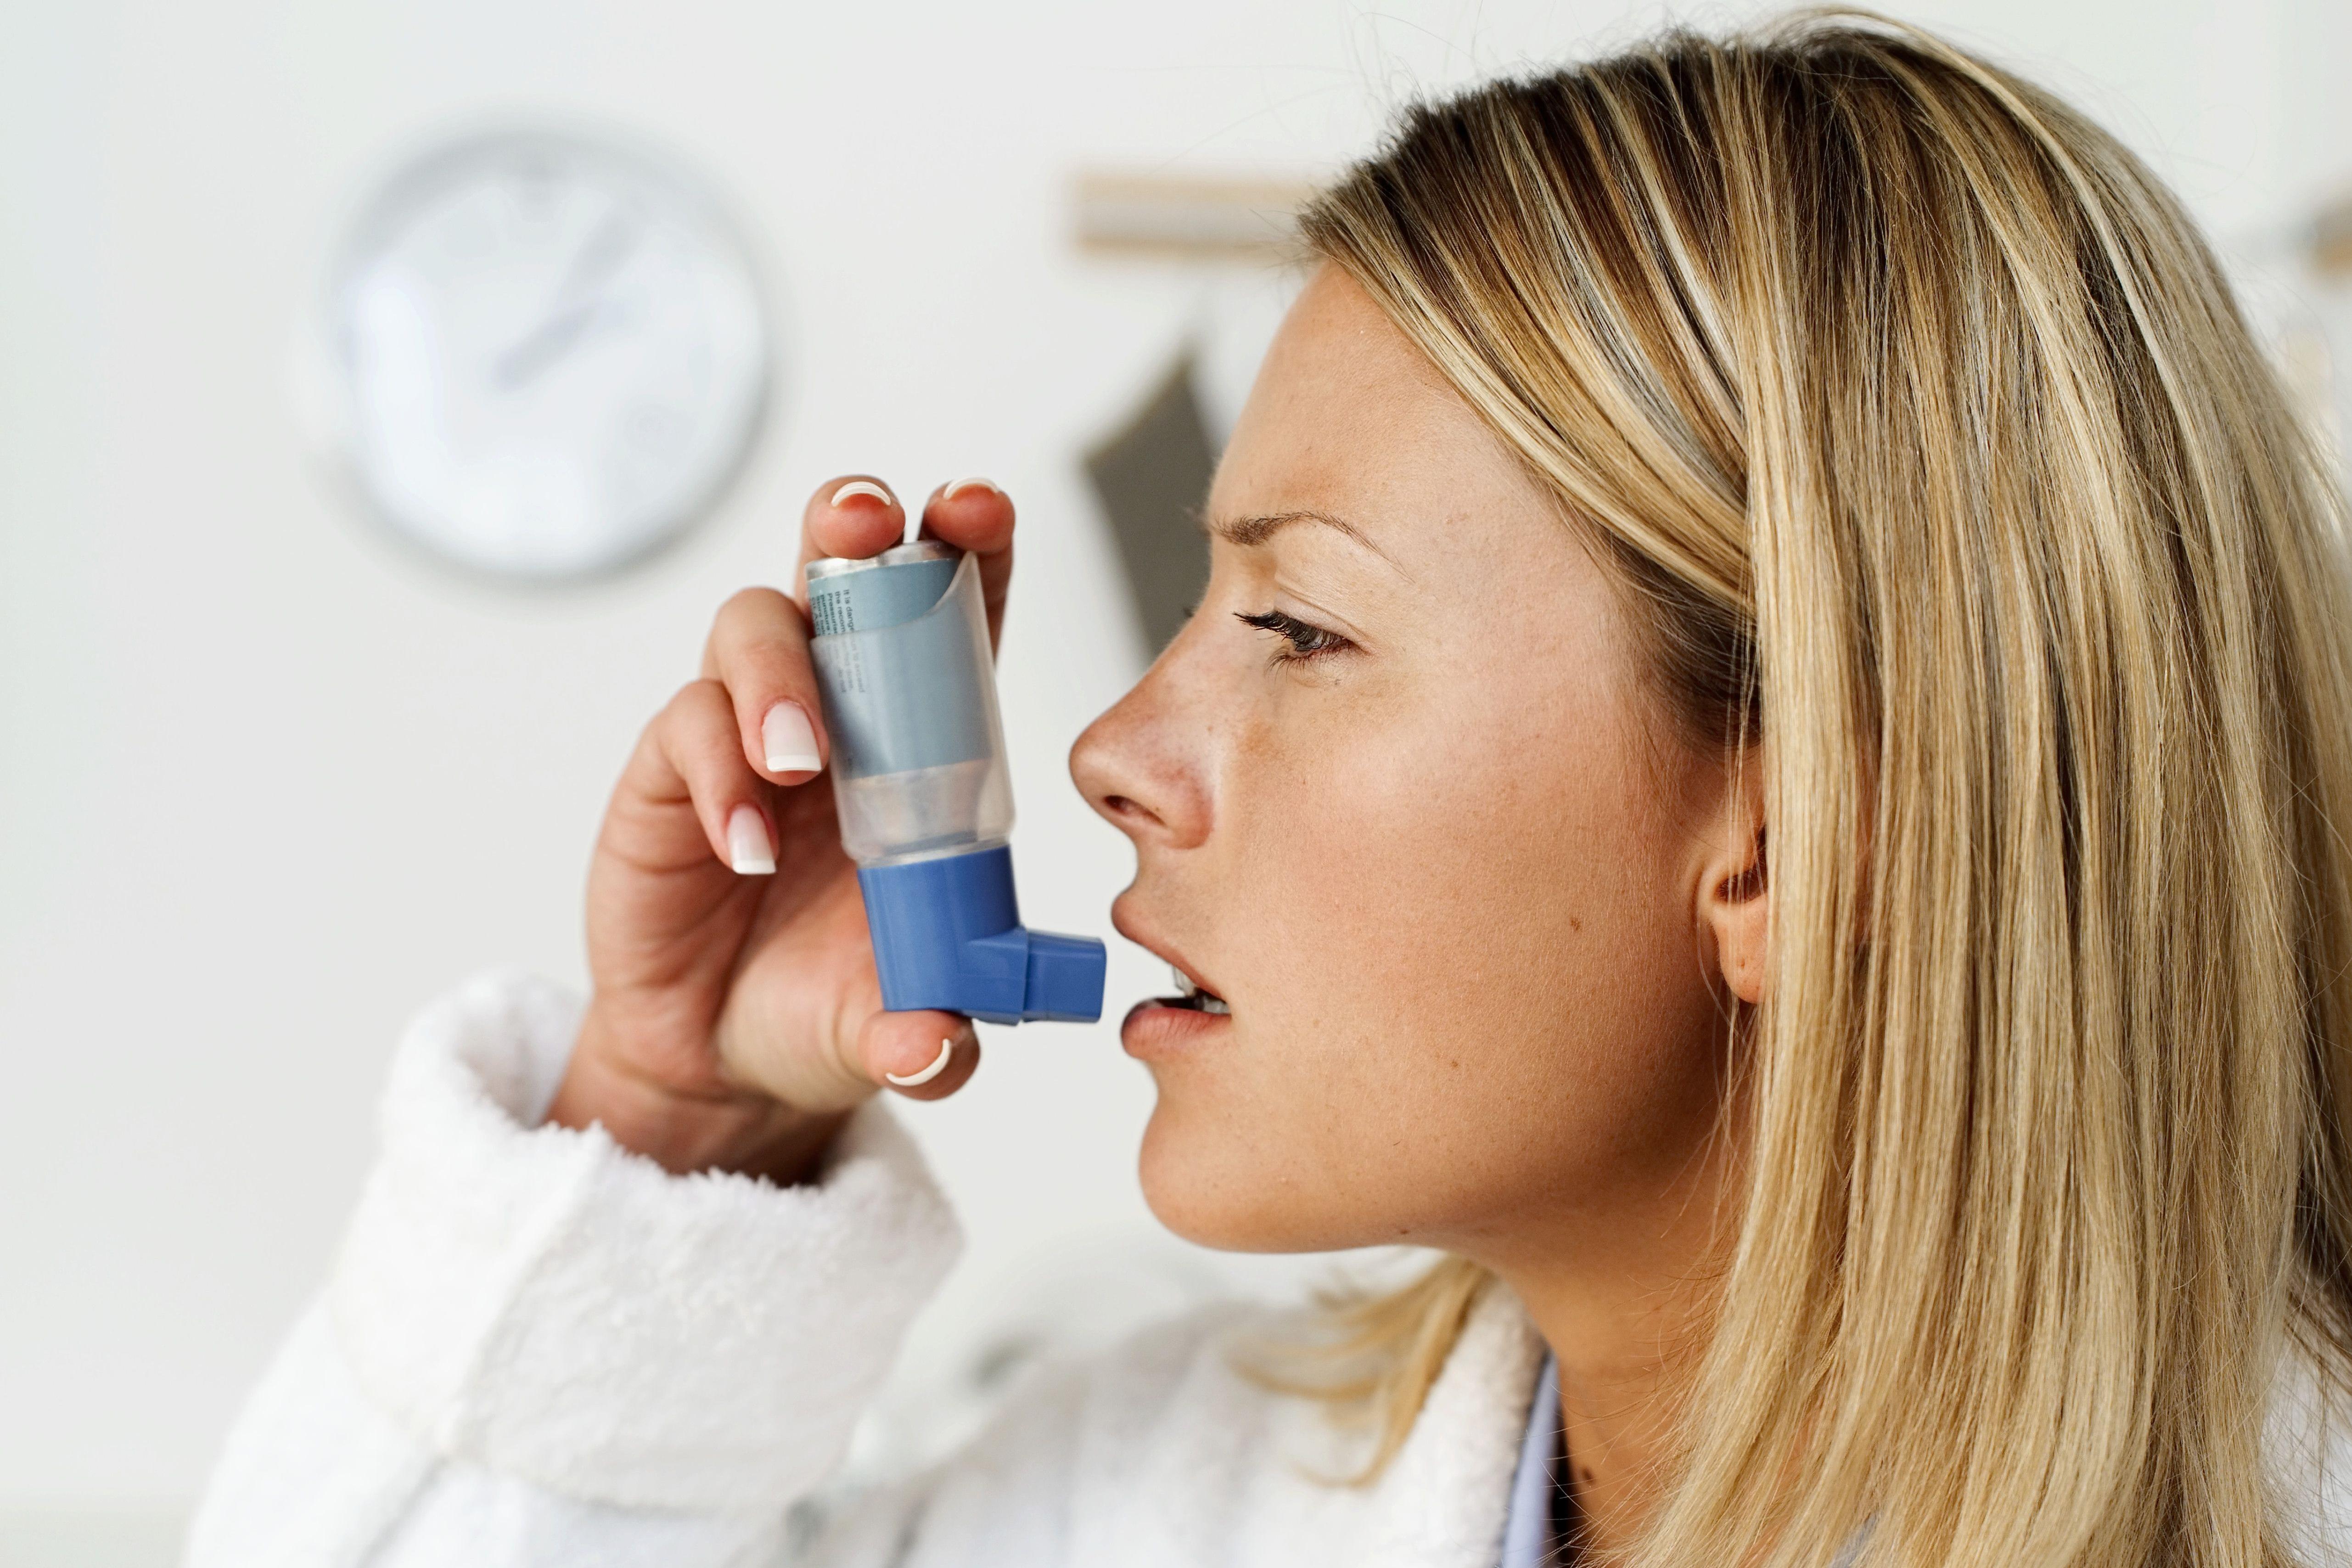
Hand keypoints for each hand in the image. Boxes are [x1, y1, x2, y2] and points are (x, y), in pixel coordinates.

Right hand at [545, 475, 1016, 1182]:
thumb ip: (929, 1038)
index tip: (979, 509)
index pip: (954, 616)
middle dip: (853, 527)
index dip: (968, 549)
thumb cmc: (834, 1002)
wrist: (726, 1055)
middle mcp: (841, 708)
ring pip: (754, 627)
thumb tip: (941, 1049)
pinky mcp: (667, 769)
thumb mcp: (896, 1029)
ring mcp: (747, 727)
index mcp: (925, 737)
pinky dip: (718, 773)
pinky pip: (685, 727)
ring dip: (779, 676)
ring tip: (800, 761)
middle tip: (865, 527)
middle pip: (842, 572)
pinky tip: (743, 847)